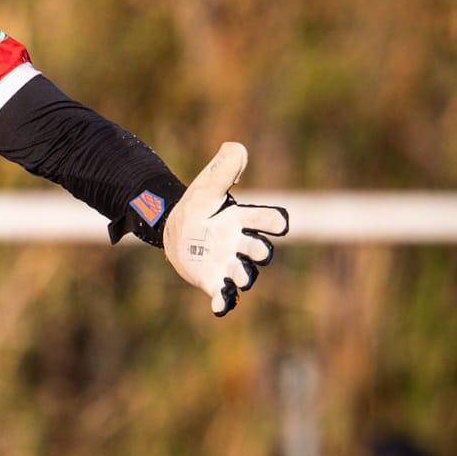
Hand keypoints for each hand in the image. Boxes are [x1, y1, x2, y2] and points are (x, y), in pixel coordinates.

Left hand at [163, 143, 288, 315]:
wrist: (177, 228)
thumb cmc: (199, 206)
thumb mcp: (207, 185)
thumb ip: (223, 168)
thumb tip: (236, 148)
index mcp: (243, 219)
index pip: (267, 220)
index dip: (274, 221)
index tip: (280, 222)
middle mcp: (240, 243)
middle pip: (260, 250)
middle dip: (260, 251)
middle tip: (257, 251)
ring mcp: (228, 263)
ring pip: (244, 273)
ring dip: (244, 276)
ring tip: (241, 279)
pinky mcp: (213, 279)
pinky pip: (222, 293)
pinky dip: (223, 301)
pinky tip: (219, 307)